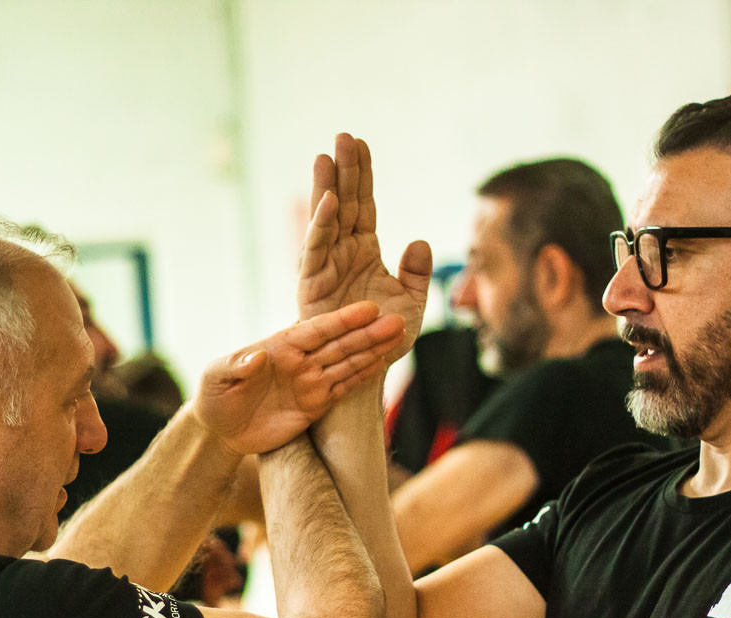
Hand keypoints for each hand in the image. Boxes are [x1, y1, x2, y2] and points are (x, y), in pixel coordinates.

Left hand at [195, 300, 402, 454]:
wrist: (220, 430)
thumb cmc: (214, 396)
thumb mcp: (217, 377)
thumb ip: (237, 365)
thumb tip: (258, 354)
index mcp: (279, 346)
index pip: (316, 330)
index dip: (342, 320)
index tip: (368, 309)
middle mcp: (300, 360)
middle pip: (339, 344)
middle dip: (368, 333)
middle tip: (397, 321)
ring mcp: (310, 381)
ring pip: (347, 364)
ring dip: (372, 351)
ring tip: (399, 336)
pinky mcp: (315, 404)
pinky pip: (343, 389)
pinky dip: (363, 377)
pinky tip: (382, 363)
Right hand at [299, 133, 431, 361]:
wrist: (364, 368)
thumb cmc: (384, 336)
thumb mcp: (413, 302)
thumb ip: (417, 272)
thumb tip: (419, 241)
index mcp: (364, 249)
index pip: (364, 204)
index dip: (363, 174)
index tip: (361, 143)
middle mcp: (342, 251)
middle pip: (344, 202)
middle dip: (344, 169)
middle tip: (343, 135)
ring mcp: (326, 265)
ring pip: (326, 219)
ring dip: (326, 187)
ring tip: (325, 155)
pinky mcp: (312, 283)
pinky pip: (317, 249)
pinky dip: (322, 225)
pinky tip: (328, 200)